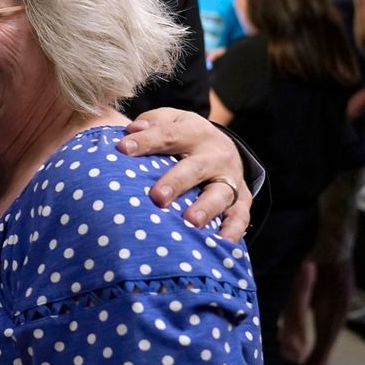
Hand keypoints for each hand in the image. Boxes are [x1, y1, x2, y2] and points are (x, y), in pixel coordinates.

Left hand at [120, 108, 251, 240]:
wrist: (225, 148)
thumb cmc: (184, 137)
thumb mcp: (171, 121)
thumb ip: (152, 124)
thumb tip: (132, 130)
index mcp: (194, 131)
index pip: (168, 135)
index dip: (146, 141)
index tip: (122, 149)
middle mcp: (215, 155)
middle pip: (195, 168)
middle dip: (176, 182)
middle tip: (157, 197)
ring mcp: (230, 178)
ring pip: (220, 194)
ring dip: (206, 208)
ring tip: (190, 221)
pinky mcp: (241, 199)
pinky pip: (240, 216)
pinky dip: (233, 230)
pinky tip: (222, 242)